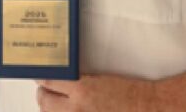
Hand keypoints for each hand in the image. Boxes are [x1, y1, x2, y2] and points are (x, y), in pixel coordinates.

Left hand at [36, 75, 157, 111]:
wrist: (145, 107)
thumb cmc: (127, 92)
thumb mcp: (99, 80)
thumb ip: (76, 81)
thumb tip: (59, 80)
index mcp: (82, 90)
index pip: (49, 82)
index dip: (42, 78)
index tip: (40, 77)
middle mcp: (76, 110)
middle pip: (44, 102)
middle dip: (44, 94)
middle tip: (46, 90)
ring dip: (50, 109)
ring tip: (55, 103)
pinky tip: (68, 110)